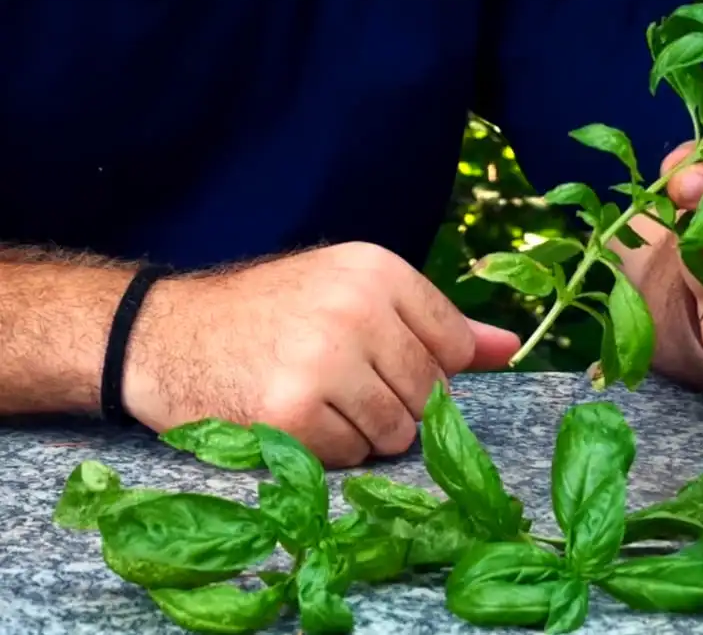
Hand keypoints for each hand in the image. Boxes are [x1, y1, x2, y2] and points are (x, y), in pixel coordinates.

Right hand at [123, 242, 520, 466]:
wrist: (166, 333)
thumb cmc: (270, 313)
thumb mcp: (354, 292)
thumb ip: (438, 322)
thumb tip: (511, 347)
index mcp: (378, 270)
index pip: (456, 348)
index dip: (427, 368)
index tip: (381, 360)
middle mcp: (356, 310)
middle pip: (432, 396)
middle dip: (397, 404)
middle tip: (342, 383)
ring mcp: (324, 362)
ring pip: (397, 433)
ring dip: (364, 432)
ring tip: (318, 399)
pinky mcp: (290, 413)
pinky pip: (350, 457)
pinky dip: (327, 451)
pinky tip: (293, 419)